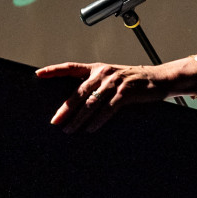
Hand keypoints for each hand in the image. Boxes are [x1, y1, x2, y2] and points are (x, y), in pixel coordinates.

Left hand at [35, 62, 167, 132]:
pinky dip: (97, 121)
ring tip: (70, 129)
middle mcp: (103, 73)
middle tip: (55, 121)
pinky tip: (91, 129)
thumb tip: (77, 102)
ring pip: (90, 103)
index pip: (71, 67)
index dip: (54, 70)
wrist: (158, 78)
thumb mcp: (112, 77)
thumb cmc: (133, 81)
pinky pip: (107, 109)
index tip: (38, 73)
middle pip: (78, 92)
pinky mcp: (125, 93)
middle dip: (65, 108)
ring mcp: (114, 82)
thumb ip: (96, 85)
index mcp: (97, 68)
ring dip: (79, 119)